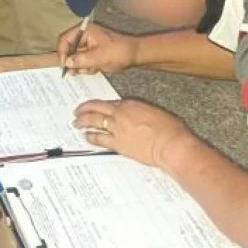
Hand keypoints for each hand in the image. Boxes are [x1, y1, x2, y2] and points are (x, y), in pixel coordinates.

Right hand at [57, 22, 139, 74]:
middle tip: (76, 71)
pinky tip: (96, 68)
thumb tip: (67, 62)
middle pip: (69, 49)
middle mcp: (84, 37)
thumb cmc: (120, 51)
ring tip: (91, 68)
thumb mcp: (100, 56)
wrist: (134, 56)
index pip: (65, 39)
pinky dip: (86, 67)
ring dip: (81, 66)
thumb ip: (82, 59)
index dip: (62, 51)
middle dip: (73, 61)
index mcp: (85, 31)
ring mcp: (88, 46)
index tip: (64, 64)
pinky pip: (83, 62)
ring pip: (75, 58)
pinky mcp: (92, 54)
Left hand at [73, 99, 193, 168]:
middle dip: (83, 110)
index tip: (91, 105)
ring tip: (76, 124)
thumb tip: (136, 115)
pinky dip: (91, 137)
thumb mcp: (154, 111)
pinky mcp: (118, 144)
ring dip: (83, 122)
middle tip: (77, 112)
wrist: (171, 144)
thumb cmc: (169, 129)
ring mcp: (117, 129)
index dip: (96, 104)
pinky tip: (87, 137)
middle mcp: (120, 114)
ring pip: (93, 122)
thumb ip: (140, 111)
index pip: (107, 102)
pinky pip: (100, 139)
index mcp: (130, 104)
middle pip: (95, 109)